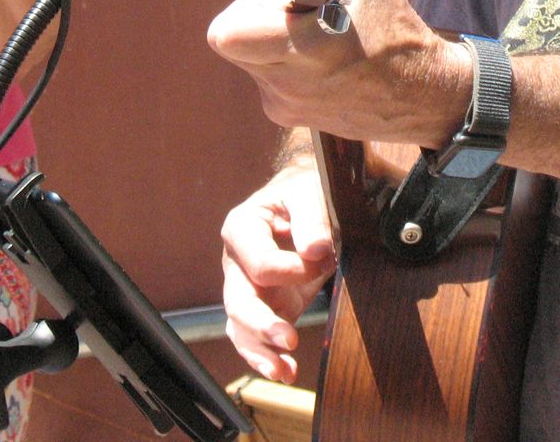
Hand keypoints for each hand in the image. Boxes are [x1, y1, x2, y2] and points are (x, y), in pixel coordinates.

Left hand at [207, 0, 470, 147]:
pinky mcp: (287, 115)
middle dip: (252, 16)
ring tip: (314, 33)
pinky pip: (266, 76)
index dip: (245, 8)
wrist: (421, 97)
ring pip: (247, 57)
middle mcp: (287, 83)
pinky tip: (320, 57)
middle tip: (290, 9)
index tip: (280, 0)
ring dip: (268, 37)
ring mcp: (284, 104)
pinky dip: (282, 59)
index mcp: (306, 49)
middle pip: (231, 39)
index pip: (228, 34)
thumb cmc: (396, 32)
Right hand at [220, 161, 335, 381]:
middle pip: (238, 300)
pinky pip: (256, 337)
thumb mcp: (311, 190)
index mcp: (243, 227)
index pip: (258, 262)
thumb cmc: (307, 189)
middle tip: (288, 338)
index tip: (320, 259)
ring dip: (260, 350)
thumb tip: (314, 249)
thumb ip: (312, 216)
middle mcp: (238, 261)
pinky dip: (268, 356)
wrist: (312, 196)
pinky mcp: (266, 306)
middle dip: (261, 323)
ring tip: (283, 369)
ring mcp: (248, 287)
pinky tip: (286, 371)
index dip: (288, 269)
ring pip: (241, 326)